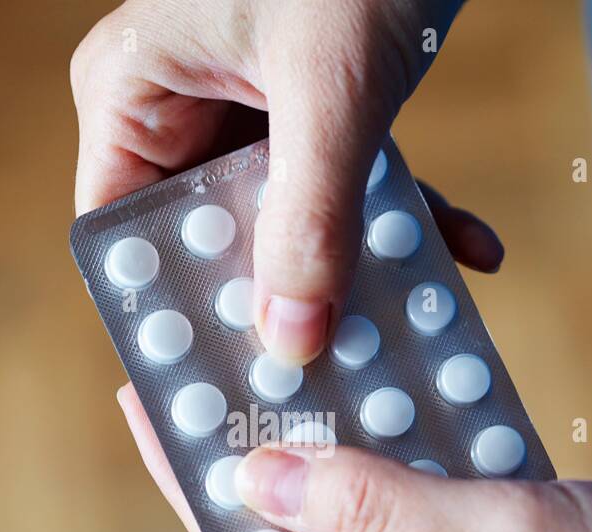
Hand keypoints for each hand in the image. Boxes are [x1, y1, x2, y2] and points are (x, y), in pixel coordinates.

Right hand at [71, 0, 499, 361]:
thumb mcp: (332, 93)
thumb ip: (311, 219)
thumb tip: (291, 340)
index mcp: (132, 93)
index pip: (125, 236)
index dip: (174, 312)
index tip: (232, 378)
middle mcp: (174, 106)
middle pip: (211, 240)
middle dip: (285, 297)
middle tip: (341, 365)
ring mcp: (242, 109)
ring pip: (284, 222)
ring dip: (358, 264)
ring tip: (419, 318)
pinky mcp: (305, 108)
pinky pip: (336, 184)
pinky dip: (396, 214)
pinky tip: (465, 242)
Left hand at [117, 391, 591, 531]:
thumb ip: (376, 501)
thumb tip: (256, 473)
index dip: (203, 487)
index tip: (151, 404)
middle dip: (272, 460)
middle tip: (226, 368)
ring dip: (353, 453)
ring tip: (309, 367)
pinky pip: (435, 528)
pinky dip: (420, 465)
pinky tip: (408, 397)